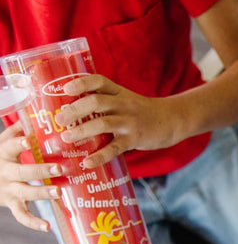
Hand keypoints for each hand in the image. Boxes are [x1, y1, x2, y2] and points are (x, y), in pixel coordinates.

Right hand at [0, 121, 60, 230]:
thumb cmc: (0, 158)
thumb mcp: (2, 144)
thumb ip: (15, 133)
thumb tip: (32, 117)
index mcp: (3, 154)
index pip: (8, 146)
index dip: (16, 142)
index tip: (27, 139)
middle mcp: (5, 172)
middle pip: (22, 171)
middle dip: (40, 169)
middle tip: (59, 166)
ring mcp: (9, 190)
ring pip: (26, 193)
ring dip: (42, 193)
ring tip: (59, 192)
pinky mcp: (12, 204)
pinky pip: (22, 216)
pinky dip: (33, 223)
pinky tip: (48, 227)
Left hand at [55, 75, 175, 168]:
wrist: (172, 121)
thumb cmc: (144, 112)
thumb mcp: (127, 100)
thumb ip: (107, 103)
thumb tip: (77, 114)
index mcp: (119, 92)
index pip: (98, 81)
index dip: (80, 83)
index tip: (65, 90)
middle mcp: (123, 104)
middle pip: (95, 102)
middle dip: (74, 110)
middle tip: (59, 120)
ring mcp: (130, 122)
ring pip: (102, 123)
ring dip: (81, 131)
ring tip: (66, 137)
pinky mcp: (135, 139)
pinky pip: (114, 148)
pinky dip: (99, 156)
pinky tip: (87, 162)